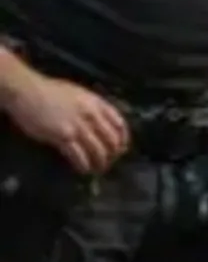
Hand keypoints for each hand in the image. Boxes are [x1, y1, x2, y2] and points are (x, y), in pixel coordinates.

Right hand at [3, 72, 127, 173]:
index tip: (122, 148)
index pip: (119, 123)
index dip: (123, 139)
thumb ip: (93, 107)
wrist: (29, 91)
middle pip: (111, 140)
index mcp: (98, 103)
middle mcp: (92, 115)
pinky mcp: (63, 136)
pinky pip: (79, 155)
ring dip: (100, 163)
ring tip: (98, 170)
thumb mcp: (80, 94)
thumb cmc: (51, 91)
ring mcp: (78, 126)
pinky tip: (84, 170)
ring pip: (98, 150)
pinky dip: (84, 165)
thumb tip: (101, 122)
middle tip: (109, 163)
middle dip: (113, 154)